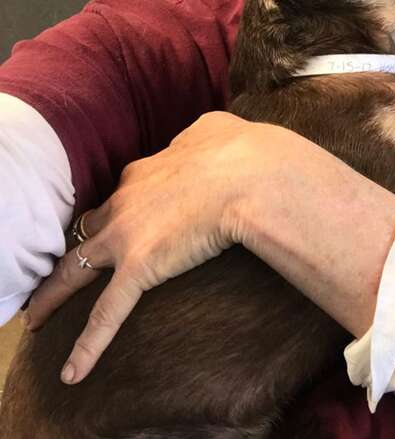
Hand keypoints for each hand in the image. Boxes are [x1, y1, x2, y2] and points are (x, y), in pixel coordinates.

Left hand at [24, 111, 273, 384]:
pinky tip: (72, 371)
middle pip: (88, 229)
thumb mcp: (214, 131)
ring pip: (75, 269)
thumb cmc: (239, 151)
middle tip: (64, 268)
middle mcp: (124, 203)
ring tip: (38, 316)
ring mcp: (126, 237)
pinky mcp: (139, 269)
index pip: (121, 194)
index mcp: (144, 173)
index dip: (120, 209)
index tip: (126, 220)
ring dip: (54, 293)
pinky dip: (87, 345)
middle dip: (75, 247)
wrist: (248, 174)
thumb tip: (207, 140)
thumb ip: (200, 138)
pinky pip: (107, 314)